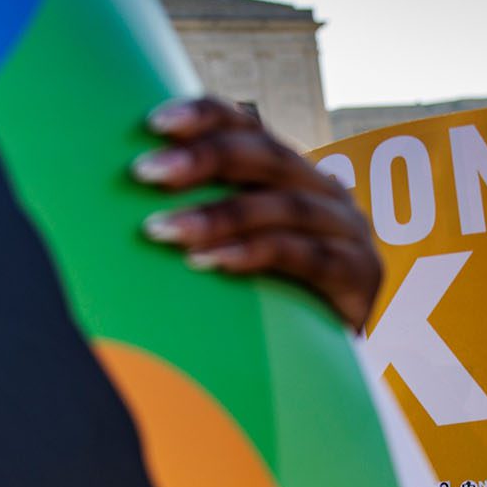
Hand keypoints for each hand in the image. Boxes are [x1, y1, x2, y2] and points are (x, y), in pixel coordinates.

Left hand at [133, 97, 381, 328]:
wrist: (332, 368)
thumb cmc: (271, 305)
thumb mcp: (237, 250)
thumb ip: (204, 221)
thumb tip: (126, 205)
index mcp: (295, 176)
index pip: (251, 129)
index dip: (207, 117)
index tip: (154, 122)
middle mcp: (326, 193)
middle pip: (268, 158)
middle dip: (204, 159)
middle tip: (146, 173)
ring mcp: (349, 232)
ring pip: (282, 208)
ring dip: (218, 215)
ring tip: (162, 230)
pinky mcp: (359, 274)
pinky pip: (303, 256)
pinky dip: (254, 254)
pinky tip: (209, 262)